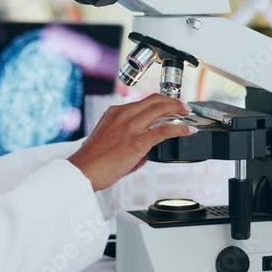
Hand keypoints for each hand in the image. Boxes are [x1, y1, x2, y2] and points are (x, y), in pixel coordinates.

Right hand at [68, 94, 196, 190]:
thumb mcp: (107, 139)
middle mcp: (123, 115)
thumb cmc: (91, 161)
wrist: (83, 171)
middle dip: (172, 101)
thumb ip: (126, 139)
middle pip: (154, 99)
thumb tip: (144, 152)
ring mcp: (131, 127)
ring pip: (161, 109)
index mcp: (114, 113)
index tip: (168, 104)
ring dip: (178, 109)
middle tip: (183, 106)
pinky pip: (164, 130)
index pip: (142, 101)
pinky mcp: (138, 142)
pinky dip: (179, 128)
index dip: (159, 101)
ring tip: (188, 113)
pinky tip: (188, 129)